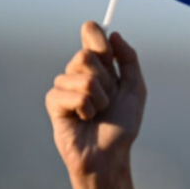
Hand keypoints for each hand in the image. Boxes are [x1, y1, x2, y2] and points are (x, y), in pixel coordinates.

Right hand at [45, 22, 145, 176]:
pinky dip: (85, 107)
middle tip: (109, 100)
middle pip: (86, 55)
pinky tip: (84, 118)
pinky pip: (71, 93)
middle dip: (105, 79)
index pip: (92, 38)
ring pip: (82, 76)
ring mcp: (65, 87)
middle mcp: (80, 74)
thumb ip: (129, 60)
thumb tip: (114, 34)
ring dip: (99, 98)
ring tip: (98, 113)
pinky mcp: (54, 103)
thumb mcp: (135, 90)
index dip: (95, 35)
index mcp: (100, 68)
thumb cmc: (122, 125)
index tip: (105, 43)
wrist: (110, 154)